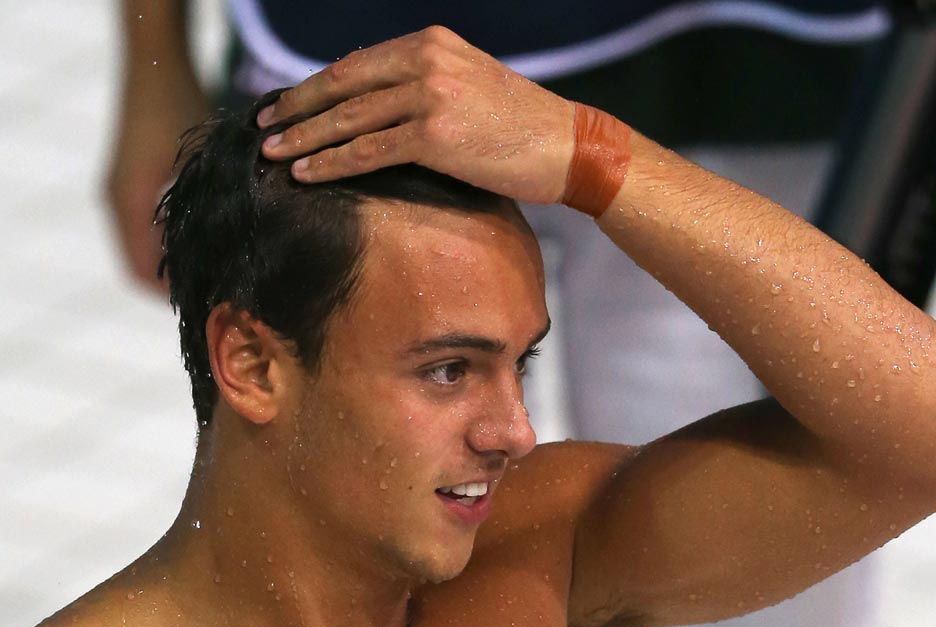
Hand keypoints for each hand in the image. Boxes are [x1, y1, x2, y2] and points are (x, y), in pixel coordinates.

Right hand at [105, 66, 208, 292]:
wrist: (155, 64)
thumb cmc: (184, 105)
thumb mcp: (206, 161)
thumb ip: (218, 206)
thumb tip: (244, 255)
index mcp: (132, 203)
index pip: (145, 274)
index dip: (178, 298)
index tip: (215, 309)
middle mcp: (119, 203)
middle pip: (141, 270)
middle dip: (178, 290)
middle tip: (220, 304)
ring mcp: (121, 194)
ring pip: (142, 252)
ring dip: (174, 269)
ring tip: (216, 282)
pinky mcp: (130, 184)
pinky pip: (143, 232)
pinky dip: (168, 247)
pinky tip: (205, 248)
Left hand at [258, 26, 575, 204]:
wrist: (570, 147)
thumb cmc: (522, 126)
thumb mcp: (470, 86)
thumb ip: (423, 87)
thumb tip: (376, 109)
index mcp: (431, 43)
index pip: (357, 64)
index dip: (315, 86)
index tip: (286, 105)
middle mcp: (427, 60)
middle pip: (343, 84)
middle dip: (297, 108)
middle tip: (263, 127)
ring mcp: (430, 94)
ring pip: (350, 118)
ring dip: (304, 137)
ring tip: (272, 154)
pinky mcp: (436, 134)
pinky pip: (369, 150)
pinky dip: (332, 163)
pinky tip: (305, 173)